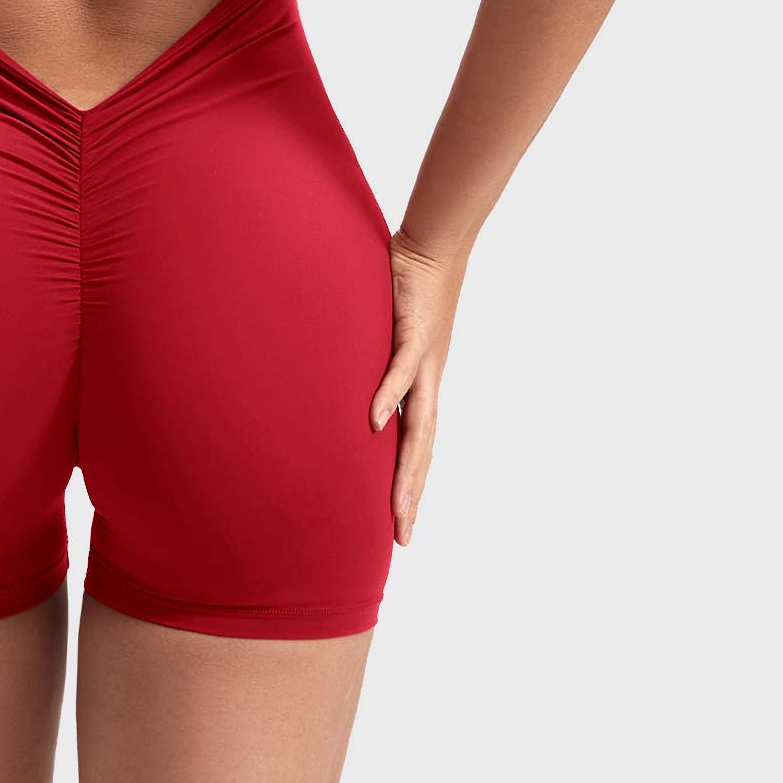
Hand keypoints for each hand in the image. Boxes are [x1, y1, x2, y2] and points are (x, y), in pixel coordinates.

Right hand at [369, 228, 467, 545]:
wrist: (433, 248)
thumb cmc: (408, 288)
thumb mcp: (387, 336)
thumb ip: (374, 361)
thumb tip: (348, 385)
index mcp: (422, 385)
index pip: (418, 445)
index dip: (410, 484)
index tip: (400, 523)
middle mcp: (428, 381)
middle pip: (422, 449)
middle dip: (411, 493)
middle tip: (401, 535)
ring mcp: (425, 360)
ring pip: (419, 424)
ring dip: (408, 466)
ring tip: (398, 503)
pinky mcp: (413, 332)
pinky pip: (401, 372)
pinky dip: (389, 398)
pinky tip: (375, 423)